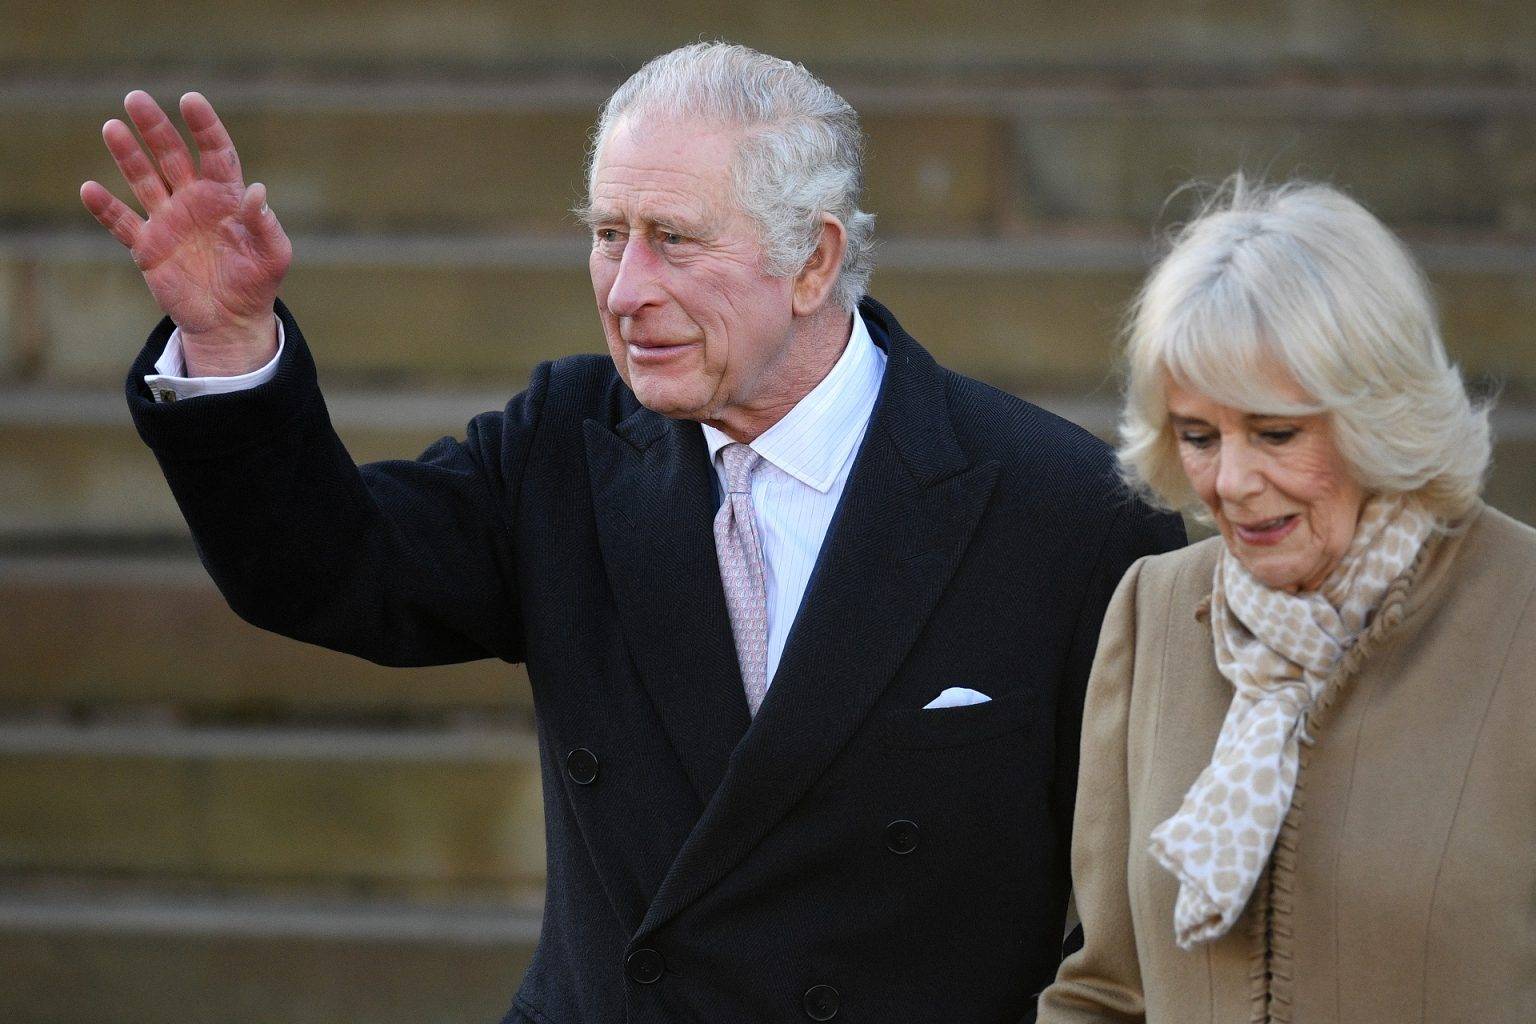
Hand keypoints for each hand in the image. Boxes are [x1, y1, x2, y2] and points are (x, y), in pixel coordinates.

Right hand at [81, 91, 291, 375]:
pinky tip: (89, 190)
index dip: (204, 126)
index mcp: (226, 197)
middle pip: (171, 156)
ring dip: (127, 155)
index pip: (215, 152)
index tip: (190, 100)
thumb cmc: (257, 282)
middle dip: (155, 128)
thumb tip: (257, 191)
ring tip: (112, 127)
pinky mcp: (148, 247)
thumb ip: (266, 224)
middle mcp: (193, 201)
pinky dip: (105, 208)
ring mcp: (168, 221)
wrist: (231, 321)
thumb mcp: (274, 255)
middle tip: (136, 98)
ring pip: (143, 180)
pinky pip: (121, 223)